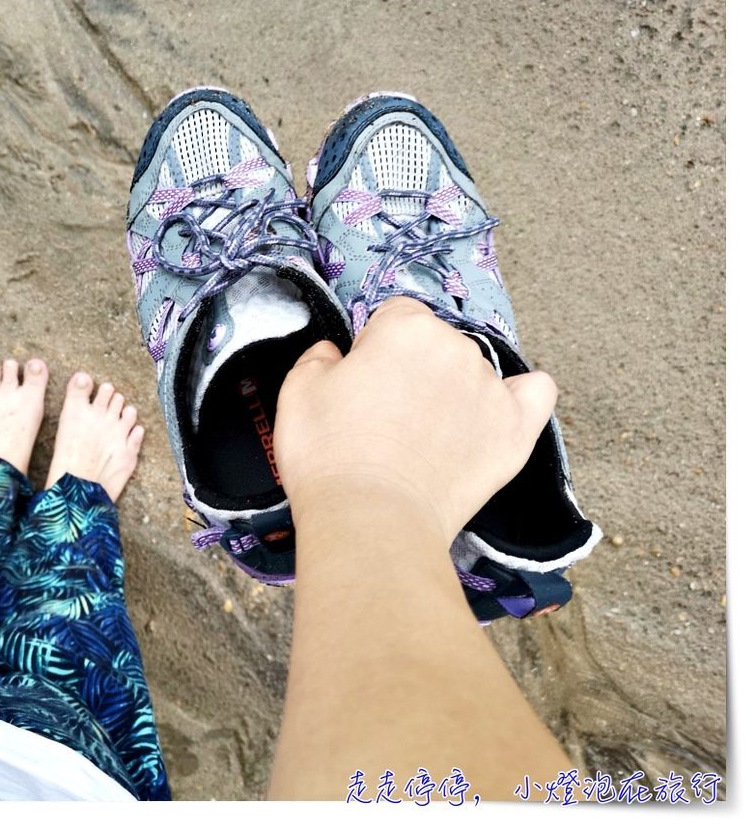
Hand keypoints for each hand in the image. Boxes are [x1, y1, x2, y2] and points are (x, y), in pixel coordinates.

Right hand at [275, 297, 556, 545]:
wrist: (370, 518)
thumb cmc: (330, 455)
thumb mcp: (298, 391)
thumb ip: (318, 357)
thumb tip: (333, 354)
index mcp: (406, 328)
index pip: (394, 316)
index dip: (373, 347)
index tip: (360, 380)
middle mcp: (456, 348)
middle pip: (434, 343)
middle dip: (411, 370)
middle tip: (383, 415)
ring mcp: (491, 389)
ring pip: (472, 372)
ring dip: (450, 391)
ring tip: (422, 438)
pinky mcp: (515, 431)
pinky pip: (536, 393)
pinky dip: (519, 397)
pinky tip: (498, 412)